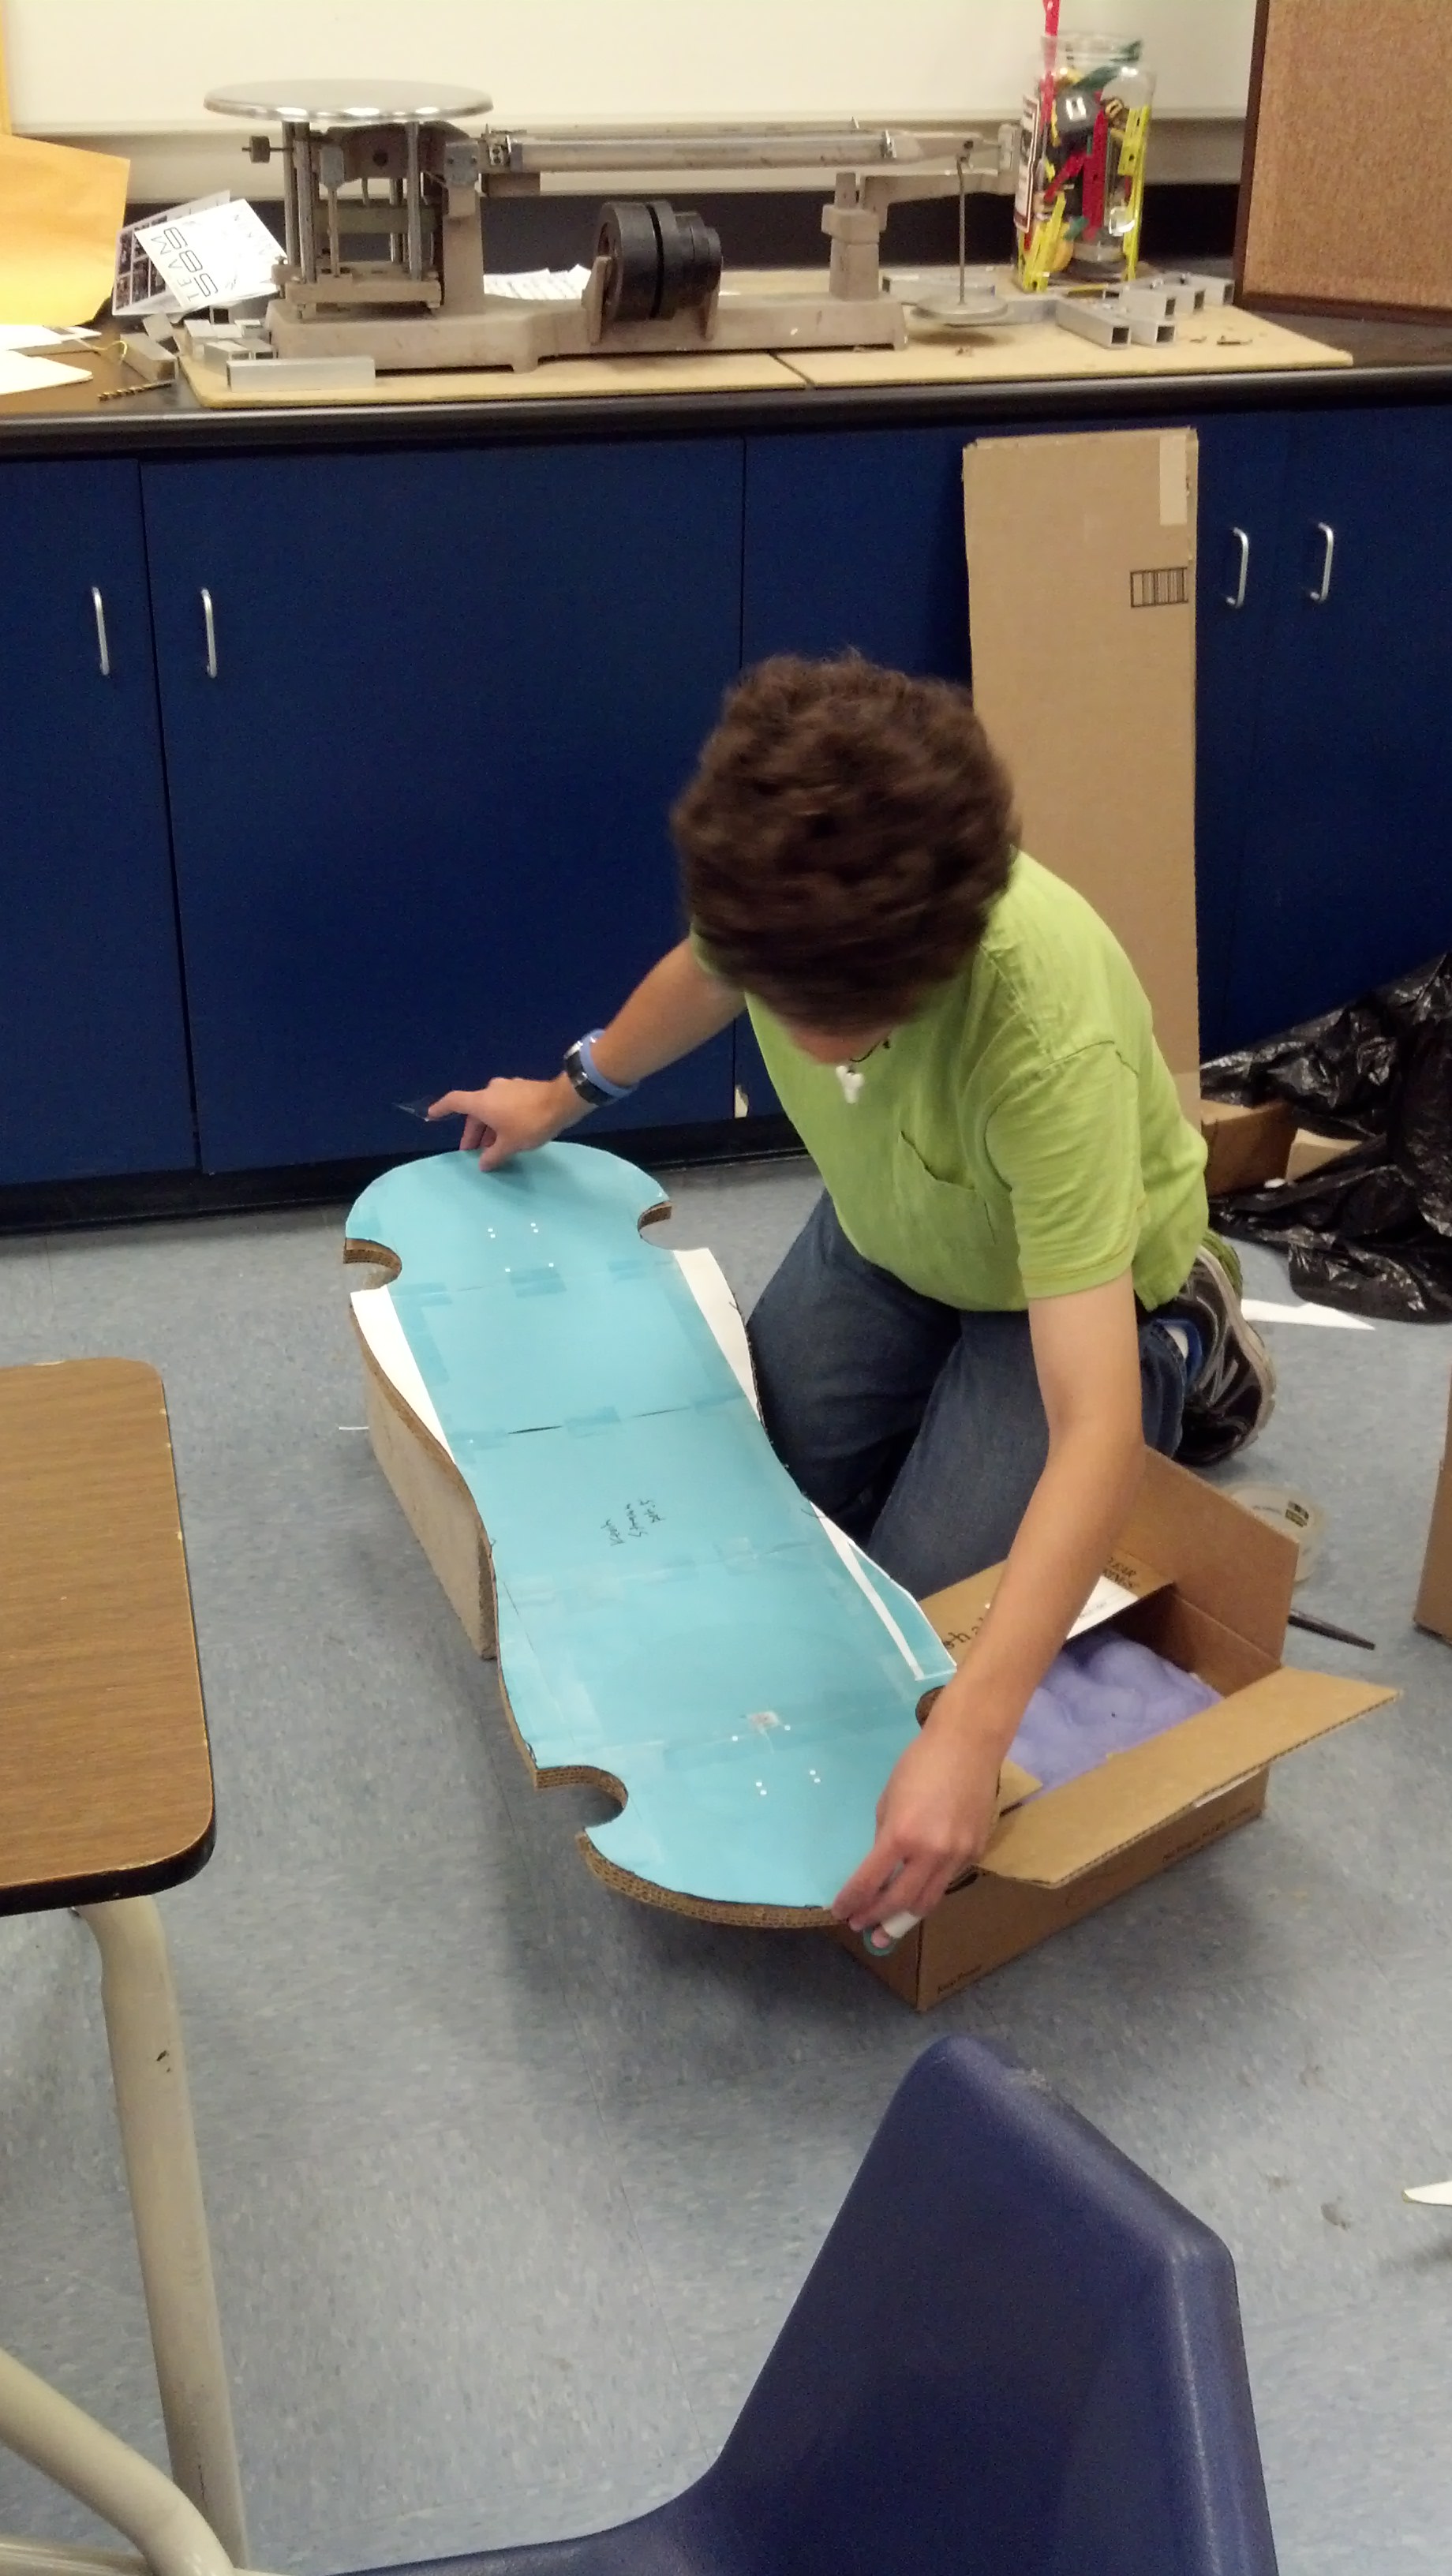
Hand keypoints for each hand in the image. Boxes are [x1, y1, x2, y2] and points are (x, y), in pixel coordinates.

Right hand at [428, 1073, 584, 1169]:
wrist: (563, 1102)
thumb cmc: (530, 1122)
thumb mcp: (510, 1144)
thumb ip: (493, 1155)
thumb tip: (483, 1164)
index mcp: (482, 1102)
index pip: (454, 1102)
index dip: (441, 1109)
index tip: (431, 1116)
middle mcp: (491, 1091)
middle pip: (475, 1111)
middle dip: (473, 1132)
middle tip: (473, 1151)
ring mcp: (508, 1088)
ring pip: (491, 1109)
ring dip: (488, 1128)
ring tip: (492, 1148)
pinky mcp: (523, 1090)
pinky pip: (504, 1106)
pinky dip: (501, 1120)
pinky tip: (508, 1135)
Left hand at [832, 1700, 1004, 1940]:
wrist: (968, 1746)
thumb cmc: (919, 1764)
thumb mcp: (888, 1801)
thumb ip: (885, 1838)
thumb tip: (881, 1867)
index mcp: (900, 1835)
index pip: (870, 1882)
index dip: (853, 1901)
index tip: (840, 1912)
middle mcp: (930, 1852)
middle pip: (900, 1901)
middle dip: (877, 1918)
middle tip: (863, 1928)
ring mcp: (957, 1855)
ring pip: (929, 1900)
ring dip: (905, 1917)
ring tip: (888, 1928)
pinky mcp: (976, 1852)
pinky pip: (948, 1880)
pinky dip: (929, 1890)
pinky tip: (917, 1893)